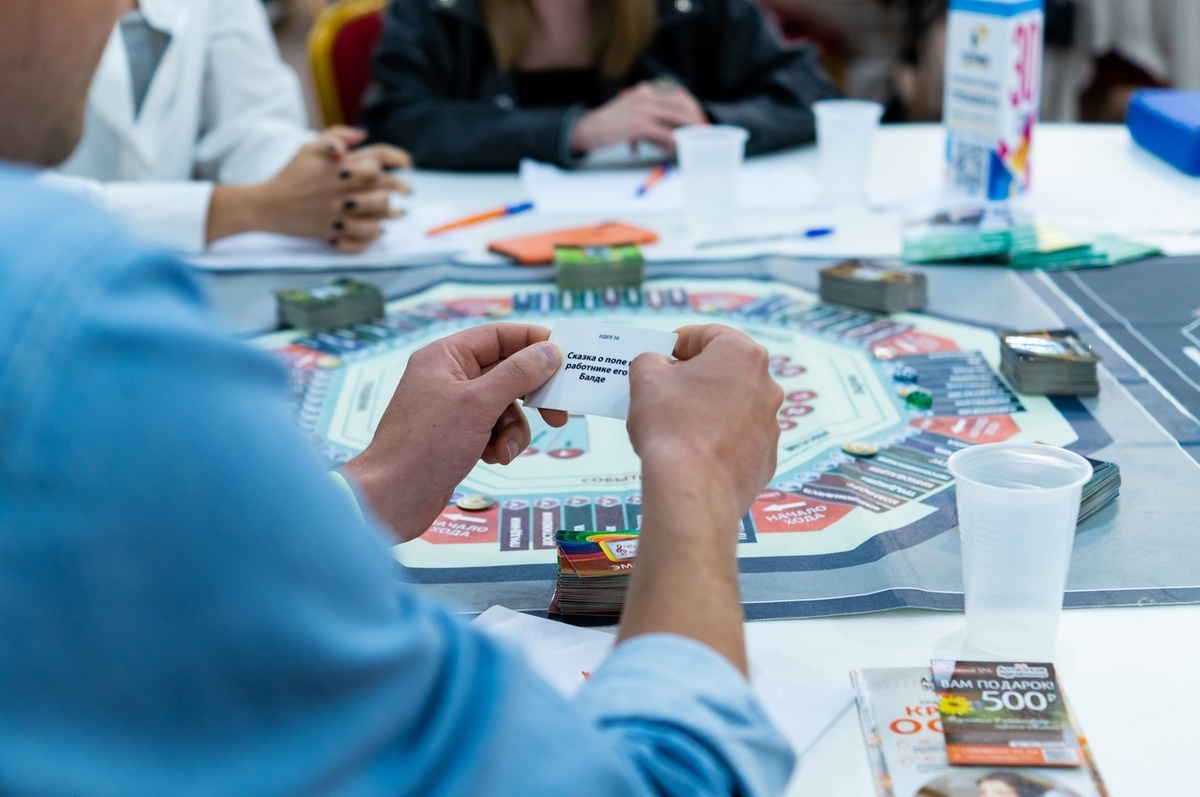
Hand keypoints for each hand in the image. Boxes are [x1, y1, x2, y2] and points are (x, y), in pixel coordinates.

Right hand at [206, 127, 412, 251]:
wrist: (267, 205)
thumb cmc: (292, 175)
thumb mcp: (308, 149)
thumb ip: (335, 136)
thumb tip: (362, 134)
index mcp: (337, 164)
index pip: (376, 155)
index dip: (397, 157)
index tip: (407, 164)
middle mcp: (339, 185)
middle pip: (382, 182)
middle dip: (400, 186)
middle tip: (407, 190)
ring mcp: (336, 209)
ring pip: (377, 207)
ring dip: (391, 210)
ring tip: (398, 212)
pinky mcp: (332, 230)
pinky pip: (362, 233)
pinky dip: (374, 232)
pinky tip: (380, 229)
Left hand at [341, 324, 567, 540]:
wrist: (391, 499)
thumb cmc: (425, 446)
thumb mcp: (479, 404)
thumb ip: (518, 374)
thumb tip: (550, 351)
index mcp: (446, 357)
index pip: (500, 336)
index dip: (534, 343)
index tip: (566, 358)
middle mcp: (449, 377)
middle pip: (507, 372)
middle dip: (531, 396)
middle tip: (559, 412)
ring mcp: (452, 408)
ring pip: (505, 406)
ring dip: (514, 429)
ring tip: (503, 450)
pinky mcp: (456, 436)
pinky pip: (494, 429)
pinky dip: (500, 443)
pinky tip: (491, 458)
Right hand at [570, 81, 708, 152]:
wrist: (589, 129)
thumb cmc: (613, 125)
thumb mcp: (634, 110)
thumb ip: (653, 113)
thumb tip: (675, 128)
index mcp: (646, 90)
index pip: (678, 94)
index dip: (693, 107)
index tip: (700, 119)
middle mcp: (646, 95)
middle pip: (681, 105)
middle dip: (695, 120)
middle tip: (702, 133)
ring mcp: (642, 109)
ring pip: (676, 118)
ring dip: (687, 131)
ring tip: (690, 142)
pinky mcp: (638, 125)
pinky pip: (665, 133)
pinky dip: (673, 142)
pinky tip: (673, 149)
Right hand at [628, 324, 781, 521]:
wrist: (693, 489)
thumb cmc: (670, 424)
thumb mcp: (645, 377)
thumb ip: (650, 359)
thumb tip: (657, 365)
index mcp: (742, 354)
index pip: (708, 335)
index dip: (679, 342)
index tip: (661, 356)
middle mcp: (767, 385)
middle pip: (726, 370)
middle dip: (696, 376)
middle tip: (666, 389)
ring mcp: (770, 424)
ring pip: (735, 406)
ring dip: (710, 408)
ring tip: (678, 425)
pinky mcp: (766, 459)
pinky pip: (739, 440)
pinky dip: (720, 440)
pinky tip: (694, 452)